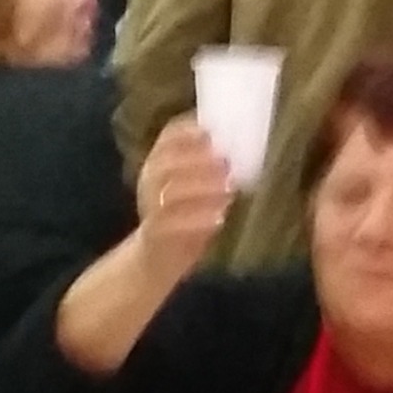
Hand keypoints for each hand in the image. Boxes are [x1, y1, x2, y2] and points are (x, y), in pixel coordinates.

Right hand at [136, 117, 236, 270]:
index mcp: (159, 164)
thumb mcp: (195, 190)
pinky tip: (220, 218)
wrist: (156, 260)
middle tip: (228, 163)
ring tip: (230, 188)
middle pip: (167, 163)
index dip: (188, 131)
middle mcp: (149, 182)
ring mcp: (149, 208)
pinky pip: (171, 224)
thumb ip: (212, 171)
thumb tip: (243, 156)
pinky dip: (197, 219)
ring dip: (201, 187)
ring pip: (169, 193)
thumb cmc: (183, 217)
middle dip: (198, 160)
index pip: (167, 138)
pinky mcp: (154, 234)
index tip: (213, 132)